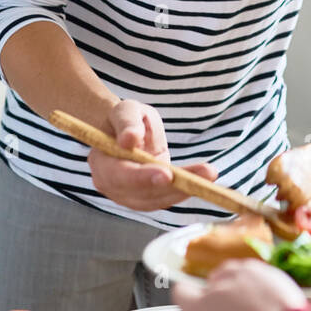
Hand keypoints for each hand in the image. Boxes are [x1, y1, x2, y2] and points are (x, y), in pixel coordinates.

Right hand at [84, 99, 216, 210]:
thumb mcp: (126, 110)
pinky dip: (184, 191)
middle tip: (203, 175)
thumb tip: (129, 139)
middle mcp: (111, 185)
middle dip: (173, 187)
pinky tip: (203, 181)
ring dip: (184, 190)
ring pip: (157, 200)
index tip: (166, 174)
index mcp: (102, 161)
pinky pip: (164, 199)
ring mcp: (127, 195)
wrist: (126, 132)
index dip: (142, 177)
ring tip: (209, 175)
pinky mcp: (145, 198)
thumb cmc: (125, 119)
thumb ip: (127, 122)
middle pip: (142, 193)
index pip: (120, 175)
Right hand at [173, 259, 310, 310]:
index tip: (195, 302)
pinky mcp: (263, 268)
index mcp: (199, 307)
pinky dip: (256, 281)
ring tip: (249, 306)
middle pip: (210, 283)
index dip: (189, 298)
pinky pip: (253, 271)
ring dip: (237, 284)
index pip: (181, 292)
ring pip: (232, 272)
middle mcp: (218, 285)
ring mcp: (241, 273)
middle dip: (218, 293)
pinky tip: (264, 299)